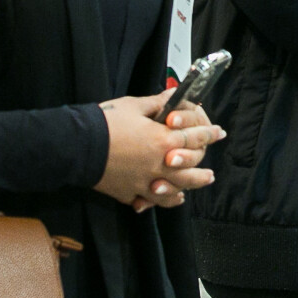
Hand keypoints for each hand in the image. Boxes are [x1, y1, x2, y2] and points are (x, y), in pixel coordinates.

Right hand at [95, 93, 224, 210]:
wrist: (78, 146)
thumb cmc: (105, 123)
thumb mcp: (134, 105)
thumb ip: (157, 103)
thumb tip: (172, 97)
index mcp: (163, 140)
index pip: (194, 138)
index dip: (209, 134)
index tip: (219, 133)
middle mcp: (159, 164)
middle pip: (191, 169)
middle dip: (204, 166)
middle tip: (211, 169)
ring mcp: (145, 182)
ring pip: (176, 188)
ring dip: (192, 186)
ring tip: (201, 183)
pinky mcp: (130, 192)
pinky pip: (152, 200)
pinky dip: (165, 199)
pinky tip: (173, 197)